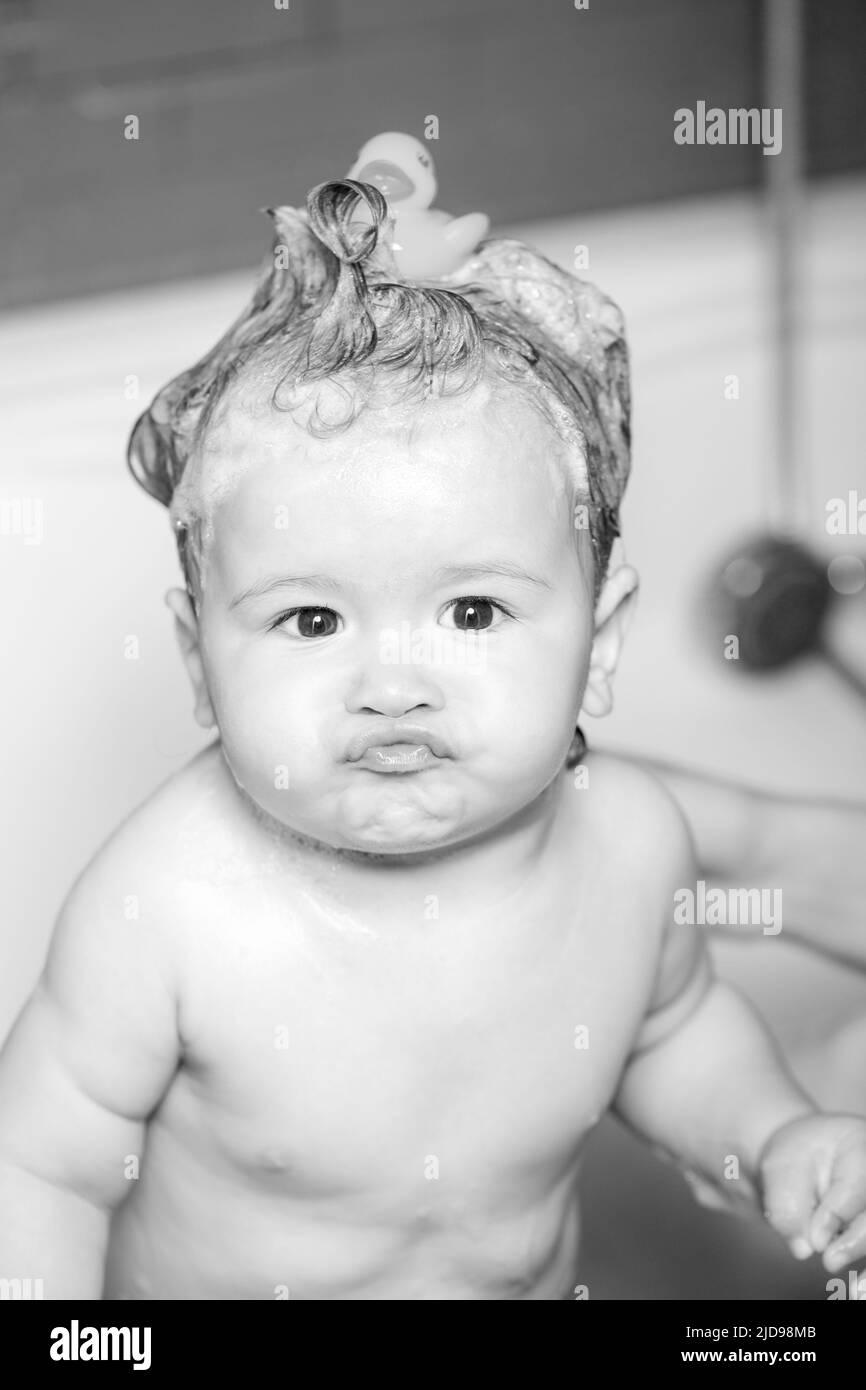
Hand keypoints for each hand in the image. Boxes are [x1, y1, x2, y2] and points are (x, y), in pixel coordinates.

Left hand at [759, 1113, 865, 1297]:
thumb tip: (803, 1248)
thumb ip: (787, 1205)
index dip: (834, 1216)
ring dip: (865, 1255)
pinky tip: (861, 1289)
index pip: (853, 1186)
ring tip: (858, 1290)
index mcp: (857, 1145)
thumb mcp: (779, 1169)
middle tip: (829, 1261)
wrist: (805, 1162)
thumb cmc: (794, 1160)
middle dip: (857, 1240)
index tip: (816, 1241)